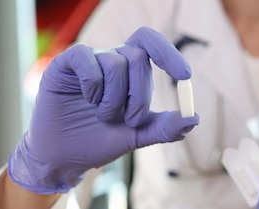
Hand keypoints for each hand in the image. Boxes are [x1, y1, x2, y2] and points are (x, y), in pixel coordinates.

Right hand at [8, 27, 199, 193]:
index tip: (185, 76)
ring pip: (115, 62)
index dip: (169, 53)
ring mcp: (88, 60)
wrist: (64, 157)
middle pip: (137, 57)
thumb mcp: (137, 136)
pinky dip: (93, 85)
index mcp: (129, 71)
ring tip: (102, 116)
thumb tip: (194, 118)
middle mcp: (110, 60)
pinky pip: (87, 60)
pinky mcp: (65, 64)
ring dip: (114, 98)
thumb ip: (164, 127)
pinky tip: (87, 100)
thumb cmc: (99, 141)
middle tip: (130, 120)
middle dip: (140, 94)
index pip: (151, 44)